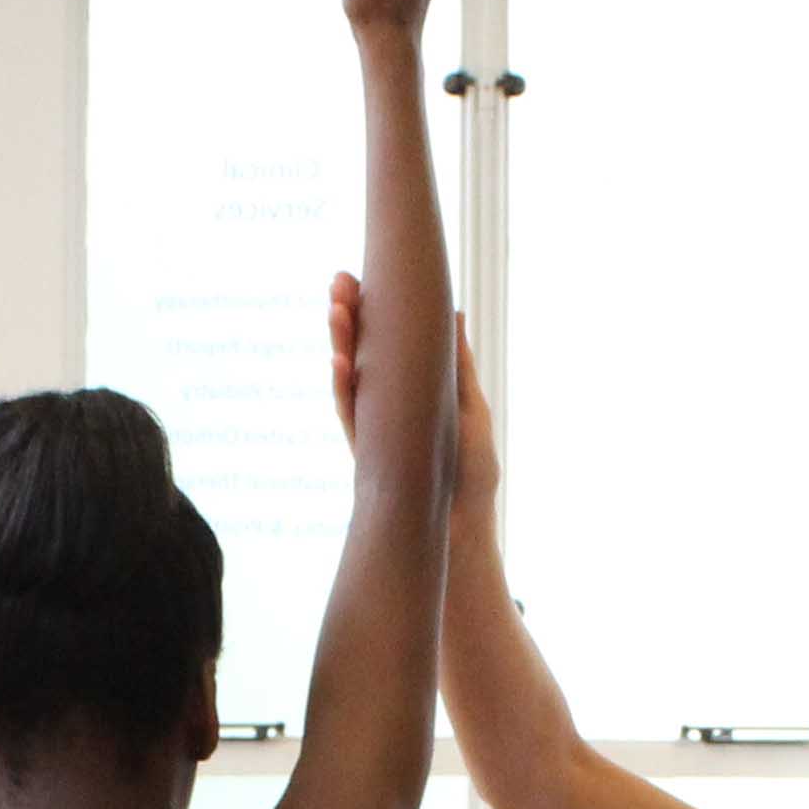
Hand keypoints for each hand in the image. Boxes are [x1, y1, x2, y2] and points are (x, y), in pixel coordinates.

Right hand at [328, 280, 494, 504]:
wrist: (462, 533)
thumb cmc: (471, 474)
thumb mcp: (471, 408)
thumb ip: (457, 365)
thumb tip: (454, 312)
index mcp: (410, 391)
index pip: (384, 342)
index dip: (372, 311)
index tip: (362, 275)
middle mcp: (386, 406)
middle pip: (360, 355)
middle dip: (348, 319)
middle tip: (340, 281)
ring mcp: (373, 429)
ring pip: (348, 380)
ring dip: (340, 346)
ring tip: (336, 310)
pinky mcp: (367, 455)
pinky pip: (350, 418)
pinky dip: (343, 390)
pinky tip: (339, 363)